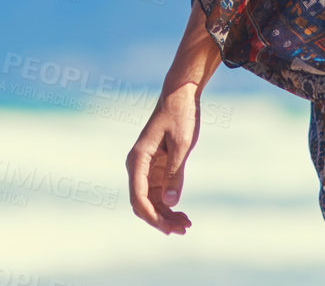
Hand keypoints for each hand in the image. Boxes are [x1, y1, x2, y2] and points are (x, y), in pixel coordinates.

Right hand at [126, 83, 201, 233]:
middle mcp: (137, 166)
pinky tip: (182, 214)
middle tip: (184, 229)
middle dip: (160, 220)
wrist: (180, 95)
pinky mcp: (156, 168)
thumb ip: (175, 174)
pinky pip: (158, 193)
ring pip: (151, 201)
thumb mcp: (181, 145)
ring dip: (166, 215)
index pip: (138, 197)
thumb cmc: (180, 115)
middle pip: (143, 203)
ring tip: (186, 225)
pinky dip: (169, 205)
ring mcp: (146, 169)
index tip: (169, 228)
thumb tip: (170, 202)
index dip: (152, 217)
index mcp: (138, 160)